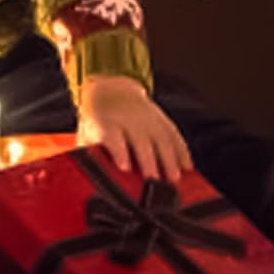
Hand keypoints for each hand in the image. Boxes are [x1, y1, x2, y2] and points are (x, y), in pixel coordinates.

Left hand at [77, 75, 192, 182]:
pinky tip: (188, 168)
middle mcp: (129, 119)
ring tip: (174, 179)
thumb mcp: (87, 135)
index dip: (118, 151)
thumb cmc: (98, 121)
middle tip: (153, 181)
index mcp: (106, 124)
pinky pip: (174, 135)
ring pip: (161, 137)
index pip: (112, 136)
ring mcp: (148, 118)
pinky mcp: (162, 119)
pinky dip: (182, 151)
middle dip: (148, 160)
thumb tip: (85, 183)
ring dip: (169, 159)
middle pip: (140, 139)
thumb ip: (88, 157)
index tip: (124, 167)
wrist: (112, 90)